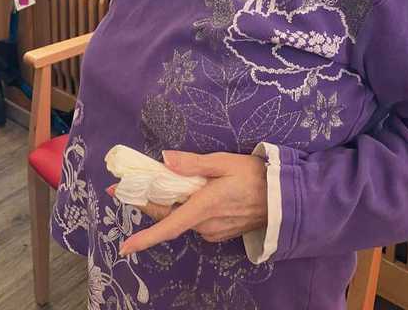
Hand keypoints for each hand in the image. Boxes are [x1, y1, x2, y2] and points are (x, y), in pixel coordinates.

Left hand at [116, 150, 267, 256]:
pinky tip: (183, 192)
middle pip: (167, 216)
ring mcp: (212, 231)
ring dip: (164, 203)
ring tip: (150, 183)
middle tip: (122, 188)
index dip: (145, 237)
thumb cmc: (255, 176)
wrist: (285, 199)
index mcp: (204, 207)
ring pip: (180, 217)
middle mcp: (205, 224)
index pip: (169, 225)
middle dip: (143, 203)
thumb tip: (164, 160)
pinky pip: (193, 219)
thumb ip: (193, 163)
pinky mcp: (219, 231)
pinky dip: (182, 207)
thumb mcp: (224, 162)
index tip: (124, 247)